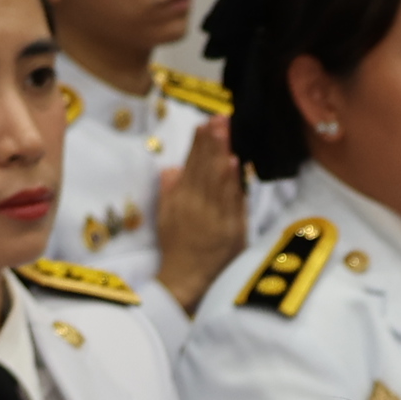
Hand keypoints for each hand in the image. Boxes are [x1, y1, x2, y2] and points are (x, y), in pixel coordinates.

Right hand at [154, 118, 251, 313]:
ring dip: (221, 155)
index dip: (198, 144)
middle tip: (219, 118)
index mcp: (181, 200)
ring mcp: (214, 217)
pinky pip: (231, 202)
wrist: (184, 281)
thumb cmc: (176, 249)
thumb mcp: (166, 217)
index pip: (191, 165)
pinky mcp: (230, 230)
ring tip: (225, 133)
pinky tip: (234, 165)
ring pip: (218, 181)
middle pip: (205, 168)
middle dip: (213, 142)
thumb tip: (172, 167)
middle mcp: (196, 205)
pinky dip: (232, 183)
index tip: (204, 123)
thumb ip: (170, 190)